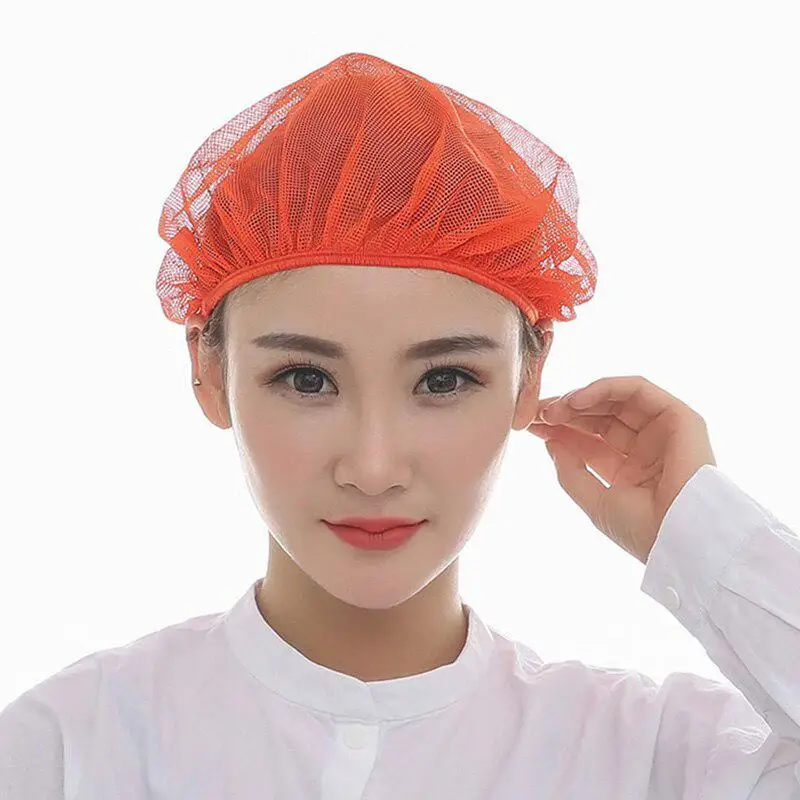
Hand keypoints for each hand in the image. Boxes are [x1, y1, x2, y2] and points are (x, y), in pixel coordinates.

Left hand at [527, 376, 715, 563]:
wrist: (682, 539)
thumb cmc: (643, 530)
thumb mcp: (594, 499)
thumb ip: (570, 470)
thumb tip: (550, 441)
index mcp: (631, 471)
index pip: (590, 440)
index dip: (560, 429)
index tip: (531, 425)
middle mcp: (647, 448)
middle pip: (600, 416)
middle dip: (566, 411)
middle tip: (538, 413)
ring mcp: (663, 431)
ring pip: (616, 399)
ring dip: (582, 398)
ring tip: (555, 408)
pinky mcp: (678, 417)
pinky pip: (638, 390)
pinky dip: (606, 388)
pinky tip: (578, 400)